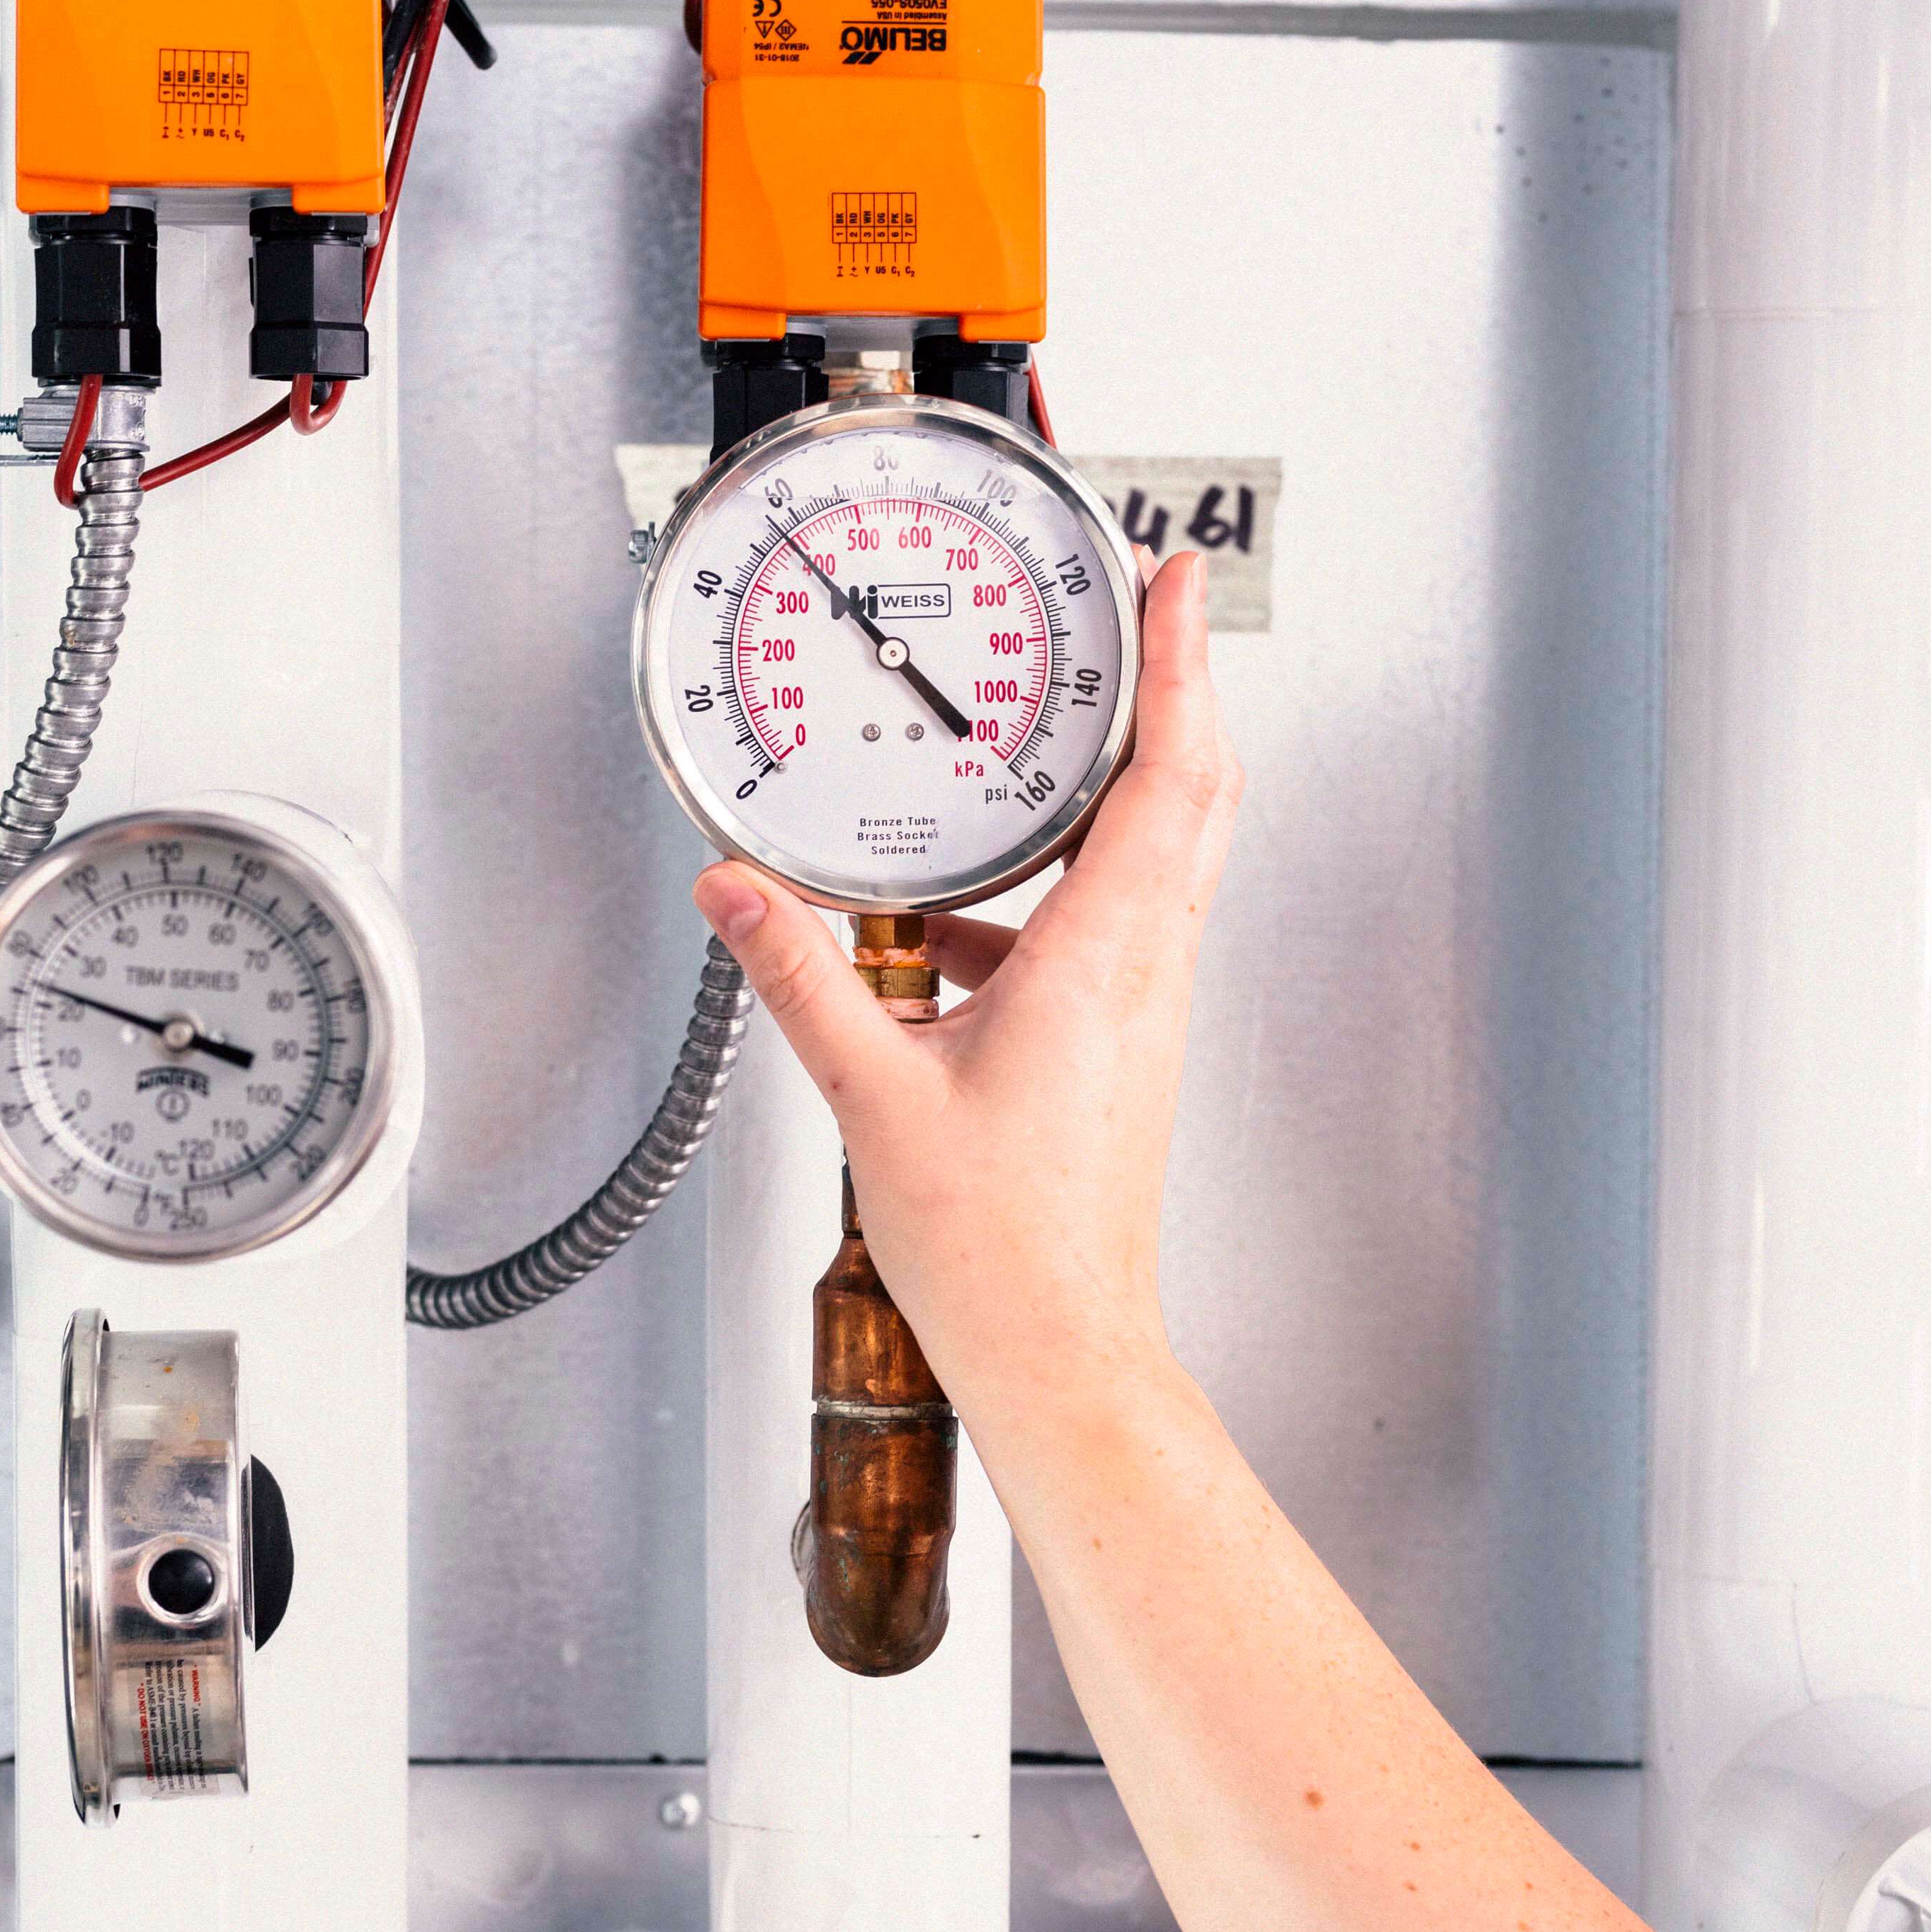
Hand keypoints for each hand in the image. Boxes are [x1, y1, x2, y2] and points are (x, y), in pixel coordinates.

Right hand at [692, 551, 1241, 1446]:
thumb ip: (800, 980)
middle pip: (1193, 791)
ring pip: (1159, 853)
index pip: (1170, 773)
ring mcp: (1141, 1006)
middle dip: (1173, 688)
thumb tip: (737, 896)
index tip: (1172, 582)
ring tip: (1052, 733)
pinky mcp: (1116, 1040)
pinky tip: (963, 911)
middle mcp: (1143, 970)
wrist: (1060, 1348)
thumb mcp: (872, 1095)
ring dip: (1122, 778)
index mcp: (1103, 959)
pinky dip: (1057, 879)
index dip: (1179, 664)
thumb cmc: (1001, 1250)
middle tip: (1142, 612)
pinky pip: (1106, 921)